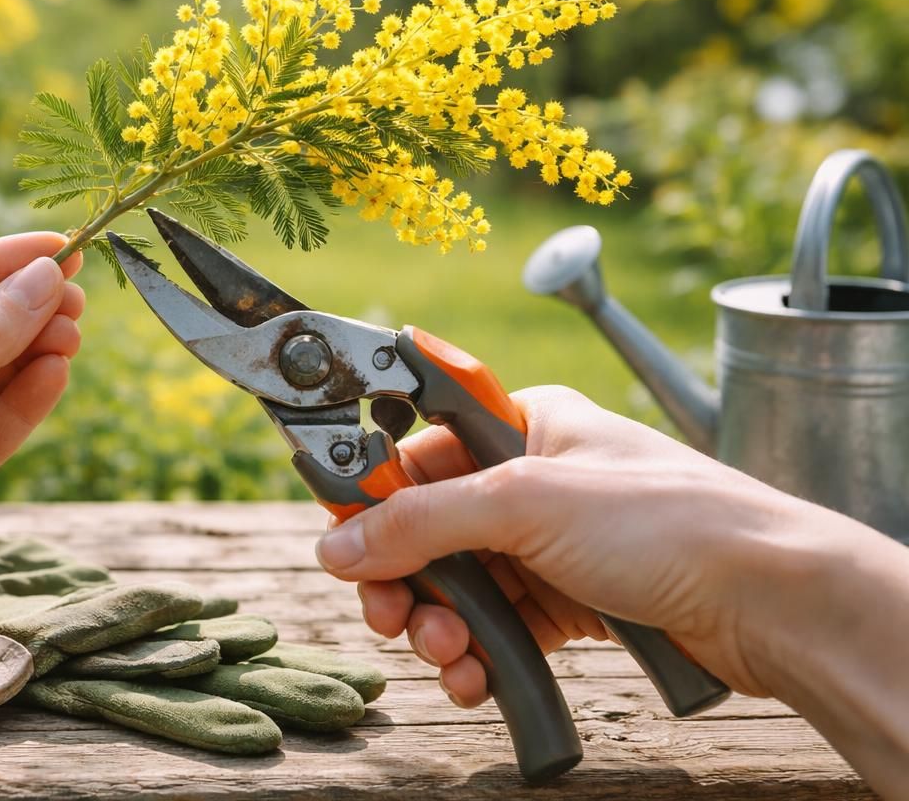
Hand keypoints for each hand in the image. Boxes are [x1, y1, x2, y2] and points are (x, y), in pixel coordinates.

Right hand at [315, 386, 823, 704]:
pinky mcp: (571, 602)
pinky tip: (479, 680)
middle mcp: (531, 481)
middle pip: (427, 529)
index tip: (339, 542)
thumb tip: (337, 543)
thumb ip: (421, 522)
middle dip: (403, 580)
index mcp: (520, 426)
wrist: (769, 600)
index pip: (415, 452)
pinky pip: (498, 627)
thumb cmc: (667, 522)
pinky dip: (479, 657)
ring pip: (458, 585)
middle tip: (390, 618)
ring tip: (451, 656)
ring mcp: (551, 544)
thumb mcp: (523, 506)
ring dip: (440, 626)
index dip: (371, 498)